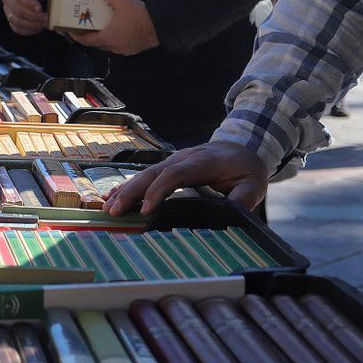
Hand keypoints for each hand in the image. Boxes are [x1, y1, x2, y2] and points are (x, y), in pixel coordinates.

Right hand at [2, 0, 50, 35]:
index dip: (29, 2)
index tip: (39, 8)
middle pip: (17, 9)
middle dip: (33, 15)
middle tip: (46, 18)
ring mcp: (7, 10)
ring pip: (17, 20)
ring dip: (32, 24)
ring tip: (44, 24)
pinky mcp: (11, 21)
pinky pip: (18, 29)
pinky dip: (29, 30)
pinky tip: (39, 27)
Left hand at [70, 0, 158, 55]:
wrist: (161, 25)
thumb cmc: (139, 16)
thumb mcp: (120, 1)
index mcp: (107, 37)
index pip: (86, 40)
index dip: (77, 36)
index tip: (70, 30)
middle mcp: (114, 46)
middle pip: (97, 43)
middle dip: (90, 35)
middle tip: (86, 24)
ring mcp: (124, 49)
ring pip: (109, 45)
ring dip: (104, 37)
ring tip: (102, 25)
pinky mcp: (134, 49)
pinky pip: (120, 46)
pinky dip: (116, 39)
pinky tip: (119, 29)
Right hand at [105, 141, 269, 215]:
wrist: (241, 147)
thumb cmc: (245, 168)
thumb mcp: (254, 184)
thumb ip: (244, 198)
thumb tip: (234, 214)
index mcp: (202, 162)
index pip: (175, 174)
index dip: (158, 190)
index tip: (146, 209)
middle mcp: (183, 158)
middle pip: (153, 172)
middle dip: (132, 191)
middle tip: (116, 210)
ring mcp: (173, 160)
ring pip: (145, 173)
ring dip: (126, 190)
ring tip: (109, 207)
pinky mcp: (168, 166)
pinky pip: (146, 175)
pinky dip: (129, 185)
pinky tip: (113, 196)